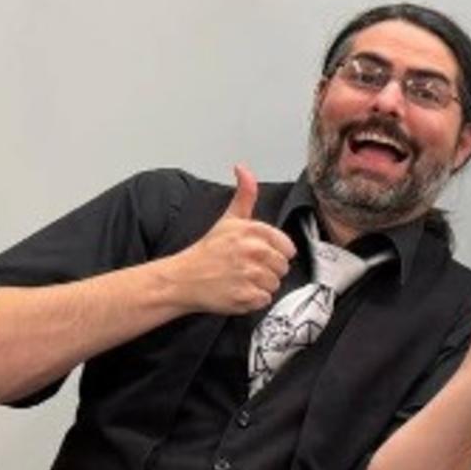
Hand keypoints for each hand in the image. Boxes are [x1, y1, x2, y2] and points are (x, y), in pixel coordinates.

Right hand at [167, 165, 295, 314]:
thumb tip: (243, 169)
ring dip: (260, 285)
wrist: (183, 278)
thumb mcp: (228, 218)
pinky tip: (237, 290)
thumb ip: (244, 196)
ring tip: (240, 278)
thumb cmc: (208, 251)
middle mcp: (253, 251)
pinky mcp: (246, 296)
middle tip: (245, 267)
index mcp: (252, 231)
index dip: (274, 253)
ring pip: (275, 284)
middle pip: (283, 267)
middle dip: (268, 269)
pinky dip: (253, 300)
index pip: (287, 248)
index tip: (257, 254)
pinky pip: (264, 300)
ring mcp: (250, 274)